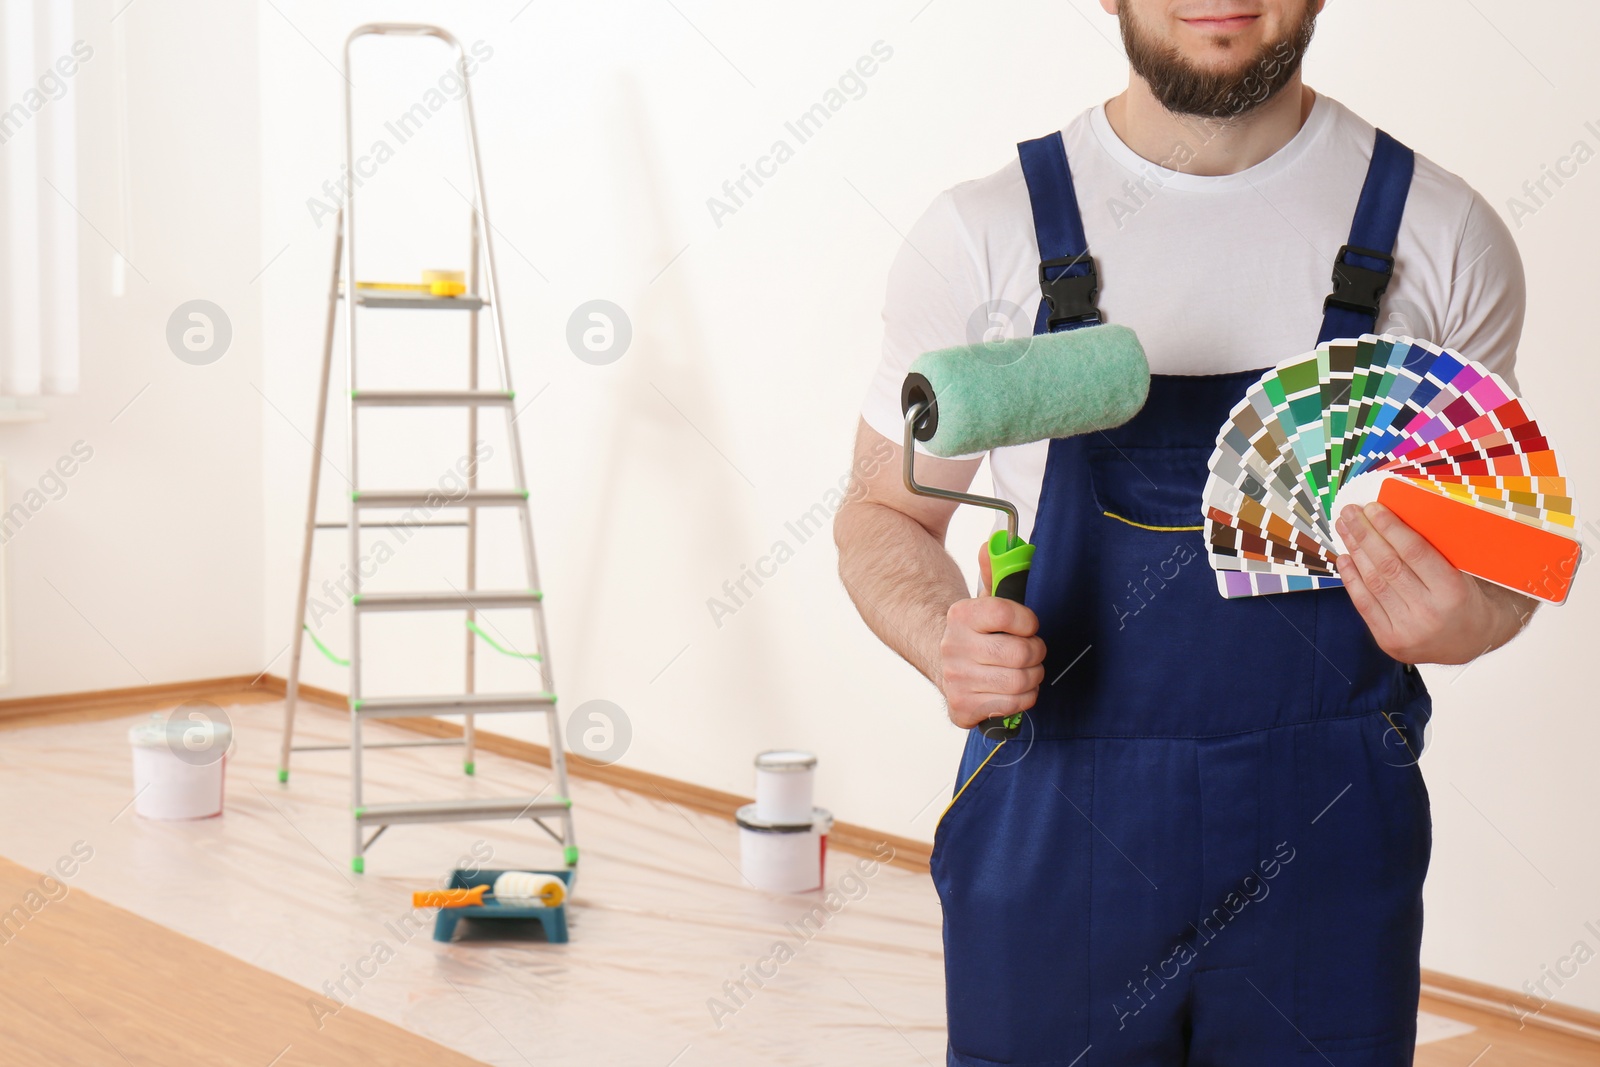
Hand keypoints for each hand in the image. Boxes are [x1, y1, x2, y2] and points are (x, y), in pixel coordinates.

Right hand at [936, 544, 1047, 728]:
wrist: (942, 659)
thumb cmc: (975, 631)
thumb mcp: (985, 598)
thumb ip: (995, 571)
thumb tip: (992, 545)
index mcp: (960, 615)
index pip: (1008, 613)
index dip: (1028, 621)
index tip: (1028, 625)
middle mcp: (952, 648)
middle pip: (1021, 653)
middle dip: (1036, 652)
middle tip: (1032, 650)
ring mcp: (956, 680)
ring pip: (1020, 681)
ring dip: (1032, 676)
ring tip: (1025, 669)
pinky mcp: (962, 707)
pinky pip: (1012, 705)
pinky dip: (1021, 698)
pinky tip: (1012, 688)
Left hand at [1335, 503, 1533, 665]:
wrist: (1474, 642)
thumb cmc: (1468, 598)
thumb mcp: (1466, 572)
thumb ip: (1437, 550)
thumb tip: (1398, 517)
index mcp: (1453, 591)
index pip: (1414, 552)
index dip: (1390, 528)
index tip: (1373, 508)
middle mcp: (1428, 612)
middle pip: (1388, 565)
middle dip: (1365, 534)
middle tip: (1350, 513)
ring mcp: (1407, 630)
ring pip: (1373, 582)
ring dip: (1355, 551)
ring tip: (1345, 529)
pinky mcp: (1389, 641)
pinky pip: (1364, 604)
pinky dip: (1352, 578)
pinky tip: (1345, 558)